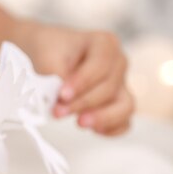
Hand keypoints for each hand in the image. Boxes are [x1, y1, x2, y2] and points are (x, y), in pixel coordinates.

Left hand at [14, 21, 134, 135]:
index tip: (62, 94)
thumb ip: (55, 76)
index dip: (82, 82)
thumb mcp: (48, 56)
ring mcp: (120, 84)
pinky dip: (112, 128)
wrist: (47, 52)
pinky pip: (124, 121)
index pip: (100, 65)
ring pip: (124, 105)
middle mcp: (117, 63)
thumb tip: (61, 99)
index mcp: (105, 44)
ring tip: (80, 123)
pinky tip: (94, 130)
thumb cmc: (51, 50)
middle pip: (109, 88)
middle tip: (58, 111)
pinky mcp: (117, 103)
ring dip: (102, 117)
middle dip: (82, 103)